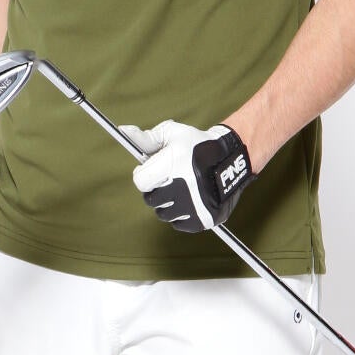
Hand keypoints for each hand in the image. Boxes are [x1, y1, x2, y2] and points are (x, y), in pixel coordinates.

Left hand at [120, 119, 255, 232]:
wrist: (231, 158)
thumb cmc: (197, 144)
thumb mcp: (172, 134)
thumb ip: (146, 137)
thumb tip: (124, 131)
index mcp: (172, 165)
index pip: (140, 181)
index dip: (144, 174)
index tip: (153, 169)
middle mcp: (182, 187)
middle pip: (151, 199)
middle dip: (156, 188)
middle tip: (169, 178)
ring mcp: (193, 206)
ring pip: (163, 213)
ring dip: (167, 202)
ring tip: (180, 188)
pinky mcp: (202, 219)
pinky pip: (178, 223)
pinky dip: (181, 214)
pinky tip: (189, 199)